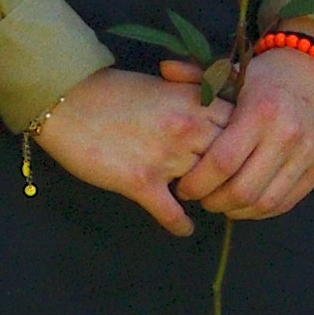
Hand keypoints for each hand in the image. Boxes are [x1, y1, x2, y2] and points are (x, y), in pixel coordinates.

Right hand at [39, 66, 236, 234]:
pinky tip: (184, 229)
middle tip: (230, 186)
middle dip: (233, 175)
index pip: (241, 126)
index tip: (245, 154)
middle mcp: (187, 129)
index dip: (246, 143)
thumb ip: (194, 101)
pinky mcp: (140, 182)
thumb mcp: (164, 85)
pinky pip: (171, 213)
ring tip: (207, 204)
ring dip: (209, 198)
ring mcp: (165, 157)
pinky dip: (180, 224)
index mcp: (194, 101)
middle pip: (231, 160)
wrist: (68, 100)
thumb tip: (216, 118)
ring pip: (206, 187)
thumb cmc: (114, 90)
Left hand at [179, 43, 313, 220]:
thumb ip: (199, 76)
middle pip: (242, 190)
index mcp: (261, 111)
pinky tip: (245, 201)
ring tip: (221, 201)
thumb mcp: (235, 70)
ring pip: (264, 202)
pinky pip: (285, 202)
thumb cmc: (269, 74)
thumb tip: (165, 70)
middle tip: (200, 197)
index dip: (197, 182)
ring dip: (236, 210)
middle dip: (213, 201)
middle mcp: (287, 135)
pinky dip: (260, 209)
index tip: (183, 186)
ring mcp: (307, 154)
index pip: (222, 163)